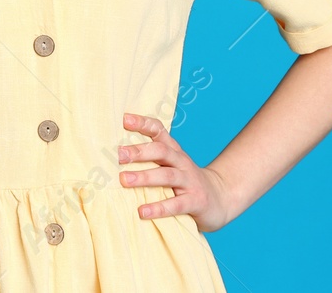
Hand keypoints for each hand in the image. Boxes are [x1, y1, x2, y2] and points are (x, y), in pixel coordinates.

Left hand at [117, 112, 238, 231]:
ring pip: (167, 175)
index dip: (143, 123)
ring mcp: (190, 181)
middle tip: (118, 155)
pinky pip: (176, 204)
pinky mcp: (196, 201)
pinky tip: (142, 212)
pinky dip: (159, 208)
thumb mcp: (169, 165)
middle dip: (139, 151)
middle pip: (162, 151)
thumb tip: (110, 155)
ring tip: (124, 180)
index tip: (124, 119)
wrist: (221, 198)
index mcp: (173, 150)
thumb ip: (149, 159)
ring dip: (145, 177)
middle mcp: (181, 162)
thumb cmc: (184, 181)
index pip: (159, 130)